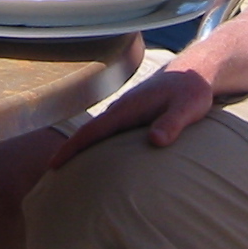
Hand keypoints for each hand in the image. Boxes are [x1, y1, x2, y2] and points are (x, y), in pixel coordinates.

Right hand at [50, 68, 214, 168]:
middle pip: (89, 134)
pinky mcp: (133, 117)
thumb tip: (154, 141)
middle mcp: (122, 110)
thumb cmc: (192, 90)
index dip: (73, 147)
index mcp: (128, 109)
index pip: (94, 131)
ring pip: (98, 133)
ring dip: (82, 149)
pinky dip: (97, 144)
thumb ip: (172, 123)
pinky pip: (109, 132)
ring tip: (69, 172)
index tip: (54, 164)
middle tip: (52, 175)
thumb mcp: (188, 108)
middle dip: (70, 152)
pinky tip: (98, 158)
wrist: (195, 73)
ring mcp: (126, 112)